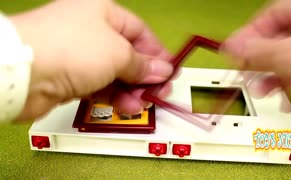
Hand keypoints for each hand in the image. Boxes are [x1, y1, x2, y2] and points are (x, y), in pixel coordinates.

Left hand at [10, 0, 172, 120]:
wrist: (25, 73)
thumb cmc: (70, 48)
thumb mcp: (118, 54)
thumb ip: (142, 64)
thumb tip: (161, 70)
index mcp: (102, 12)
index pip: (139, 32)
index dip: (157, 53)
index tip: (170, 71)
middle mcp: (91, 31)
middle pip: (128, 55)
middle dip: (145, 76)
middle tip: (159, 92)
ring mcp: (80, 55)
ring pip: (115, 74)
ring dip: (131, 90)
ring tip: (142, 103)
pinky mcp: (71, 77)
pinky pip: (100, 86)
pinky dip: (115, 96)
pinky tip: (126, 106)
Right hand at [223, 0, 290, 103]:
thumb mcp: (288, 55)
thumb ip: (256, 51)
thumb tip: (231, 47)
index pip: (269, 15)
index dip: (247, 33)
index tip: (233, 51)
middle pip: (278, 40)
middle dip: (259, 62)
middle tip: (245, 73)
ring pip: (290, 61)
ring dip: (272, 79)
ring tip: (263, 91)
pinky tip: (287, 101)